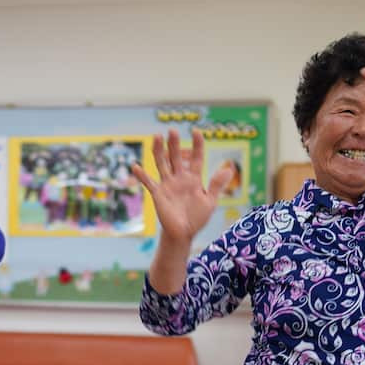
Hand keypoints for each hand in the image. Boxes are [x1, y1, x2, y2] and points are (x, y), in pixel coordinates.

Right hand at [132, 129, 232, 244]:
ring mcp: (168, 185)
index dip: (197, 145)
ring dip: (158, 151)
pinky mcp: (158, 194)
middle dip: (174, 144)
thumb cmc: (197, 218)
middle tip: (172, 130)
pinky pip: (149, 183)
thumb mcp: (210, 201)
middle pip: (177, 157)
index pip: (196, 158)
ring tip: (157, 137)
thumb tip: (229, 169)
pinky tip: (135, 166)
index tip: (196, 132)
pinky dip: (142, 176)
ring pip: (162, 164)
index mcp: (194, 178)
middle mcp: (180, 178)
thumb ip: (217, 184)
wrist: (183, 234)